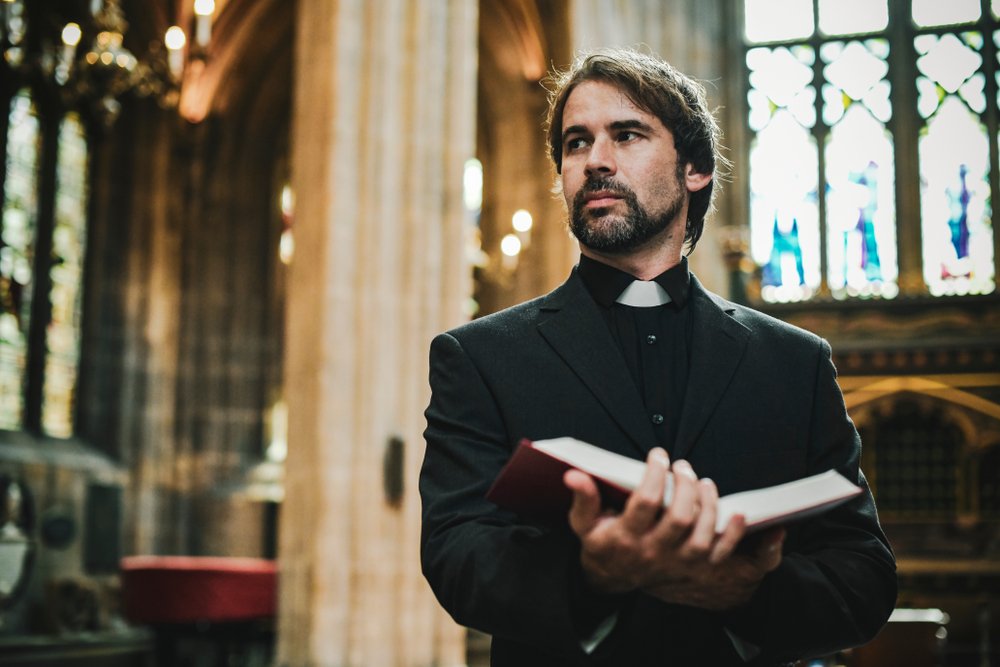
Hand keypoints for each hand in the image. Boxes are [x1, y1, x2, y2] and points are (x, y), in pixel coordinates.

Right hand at [564, 449, 783, 609]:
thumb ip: (582, 498)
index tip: (658, 455)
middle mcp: (653, 552)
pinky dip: (733, 535)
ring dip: (708, 505)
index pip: (645, 502)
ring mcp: (675, 562)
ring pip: (701, 535)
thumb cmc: (601, 543)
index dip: (654, 475)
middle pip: (678, 518)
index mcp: (626, 537)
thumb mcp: (583, 523)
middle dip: (685, 487)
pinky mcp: (693, 568)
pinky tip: (738, 512)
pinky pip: (720, 554)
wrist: (612, 579)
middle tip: (682, 466)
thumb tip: (574, 474)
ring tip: (703, 481)